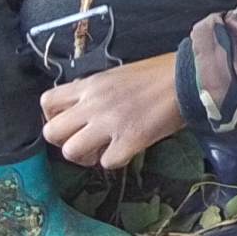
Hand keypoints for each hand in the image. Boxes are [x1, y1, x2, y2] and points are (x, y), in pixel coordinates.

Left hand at [40, 53, 185, 168]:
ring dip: (86, 156)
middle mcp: (93, 103)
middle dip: (64, 142)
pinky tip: (127, 150)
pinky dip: (115, 160)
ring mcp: (110, 123)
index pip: (47, 102)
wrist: (189, 77)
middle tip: (84, 141)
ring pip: (71, 152)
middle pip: (51, 132)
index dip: (53, 118)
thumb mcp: (117, 75)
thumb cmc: (158, 73)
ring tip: (104, 149)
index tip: (71, 123)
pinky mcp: (130, 139)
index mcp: (90, 84)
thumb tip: (84, 110)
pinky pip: (106, 163)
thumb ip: (95, 92)